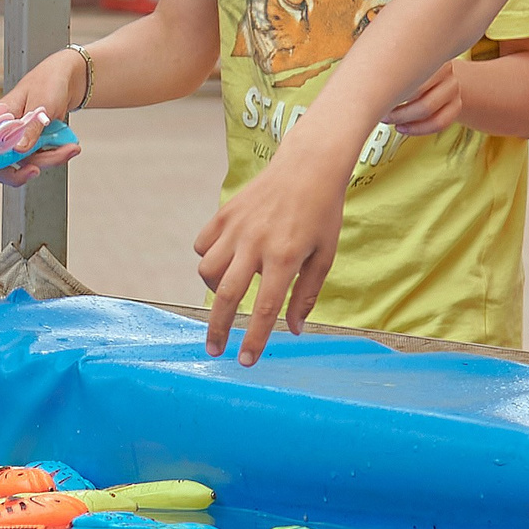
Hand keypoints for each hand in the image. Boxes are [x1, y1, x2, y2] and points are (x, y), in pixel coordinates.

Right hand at [0, 53, 86, 186]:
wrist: (66, 81)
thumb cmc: (47, 83)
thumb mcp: (40, 104)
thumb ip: (29, 128)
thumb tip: (18, 151)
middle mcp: (1, 133)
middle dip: (18, 173)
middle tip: (35, 171)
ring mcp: (16, 142)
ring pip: (24, 165)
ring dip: (49, 160)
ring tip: (69, 148)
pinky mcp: (31, 146)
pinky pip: (39, 160)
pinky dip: (55, 156)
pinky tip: (69, 147)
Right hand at [194, 152, 345, 364]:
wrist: (309, 167)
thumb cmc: (322, 214)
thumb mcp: (324, 256)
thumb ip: (306, 295)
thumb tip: (292, 330)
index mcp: (286, 257)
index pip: (265, 308)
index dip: (253, 339)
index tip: (245, 362)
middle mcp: (257, 243)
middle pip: (227, 295)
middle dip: (217, 328)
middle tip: (213, 350)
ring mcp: (237, 226)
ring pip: (208, 270)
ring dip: (215, 289)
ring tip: (229, 293)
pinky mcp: (225, 213)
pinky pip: (203, 245)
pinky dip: (208, 259)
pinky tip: (225, 261)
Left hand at [384, 60, 469, 135]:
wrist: (432, 70)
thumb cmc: (402, 66)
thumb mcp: (393, 59)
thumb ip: (381, 63)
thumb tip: (354, 78)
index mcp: (428, 54)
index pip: (413, 77)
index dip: (393, 93)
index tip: (376, 98)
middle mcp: (445, 70)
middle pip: (421, 99)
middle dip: (396, 111)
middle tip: (379, 112)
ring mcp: (453, 88)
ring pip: (429, 112)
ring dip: (404, 120)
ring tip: (388, 119)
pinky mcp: (456, 104)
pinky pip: (440, 123)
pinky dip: (418, 129)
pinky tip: (402, 127)